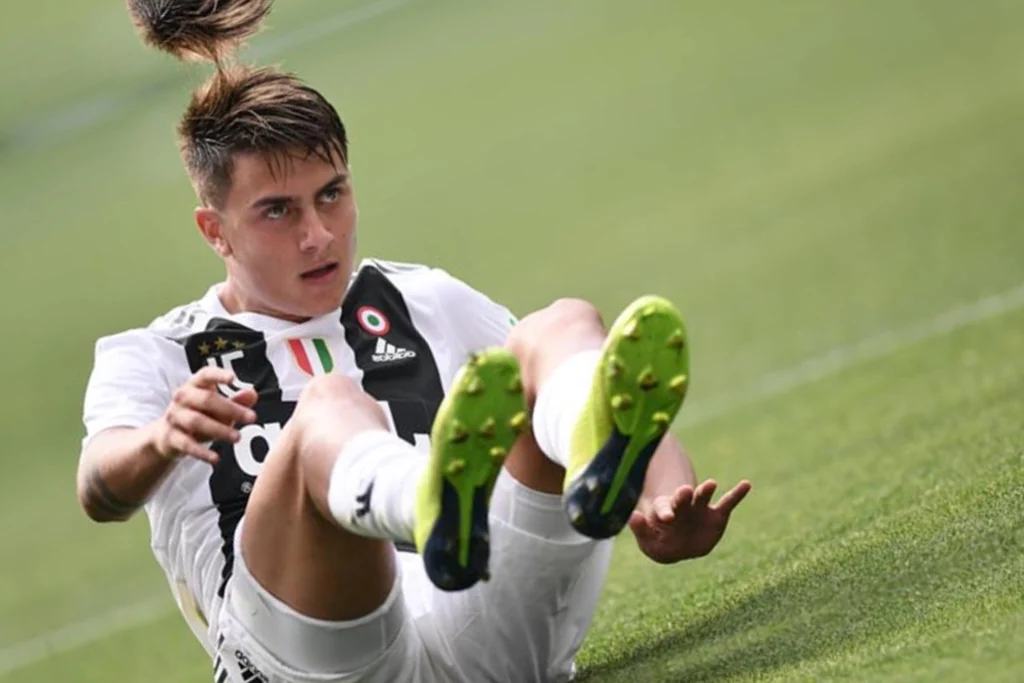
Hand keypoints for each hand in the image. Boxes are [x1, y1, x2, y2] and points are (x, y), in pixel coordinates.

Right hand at [151, 367, 258, 463]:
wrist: (167, 437)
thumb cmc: (199, 416)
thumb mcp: (218, 408)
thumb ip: (236, 401)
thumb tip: (253, 394)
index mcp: (194, 385)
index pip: (205, 375)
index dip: (218, 375)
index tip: (233, 378)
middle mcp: (182, 398)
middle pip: (206, 400)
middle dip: (230, 409)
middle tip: (252, 418)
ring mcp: (174, 417)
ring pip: (197, 421)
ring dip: (219, 429)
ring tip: (238, 437)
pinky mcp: (170, 437)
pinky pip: (186, 444)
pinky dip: (202, 452)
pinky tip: (216, 458)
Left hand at [629, 479, 750, 563]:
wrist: (678, 544)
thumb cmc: (659, 541)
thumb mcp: (648, 540)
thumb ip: (641, 529)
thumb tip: (633, 516)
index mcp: (664, 512)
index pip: (663, 509)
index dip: (665, 512)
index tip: (667, 517)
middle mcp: (682, 506)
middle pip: (682, 498)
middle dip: (684, 495)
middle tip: (685, 490)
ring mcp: (700, 509)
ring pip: (703, 496)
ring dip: (706, 490)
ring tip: (711, 483)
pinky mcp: (717, 515)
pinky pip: (728, 503)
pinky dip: (737, 494)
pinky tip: (746, 484)